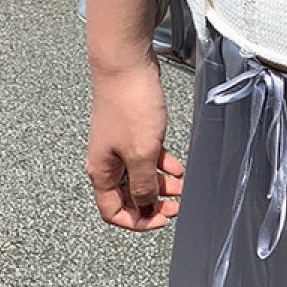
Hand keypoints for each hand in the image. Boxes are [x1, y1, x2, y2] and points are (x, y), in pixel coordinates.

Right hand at [85, 55, 183, 230]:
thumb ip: (143, 186)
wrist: (126, 64)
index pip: (112, 212)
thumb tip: (145, 205)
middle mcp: (107, 162)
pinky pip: (148, 158)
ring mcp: (120, 146)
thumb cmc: (130, 106)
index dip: (137, 222)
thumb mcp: (141, 155)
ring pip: (141, 177)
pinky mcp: (133, 132)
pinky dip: (163, 166)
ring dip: (162, 185)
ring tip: (184, 187)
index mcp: (102, 172)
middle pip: (129, 196)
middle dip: (153, 204)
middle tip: (176, 206)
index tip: (161, 220)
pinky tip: (179, 168)